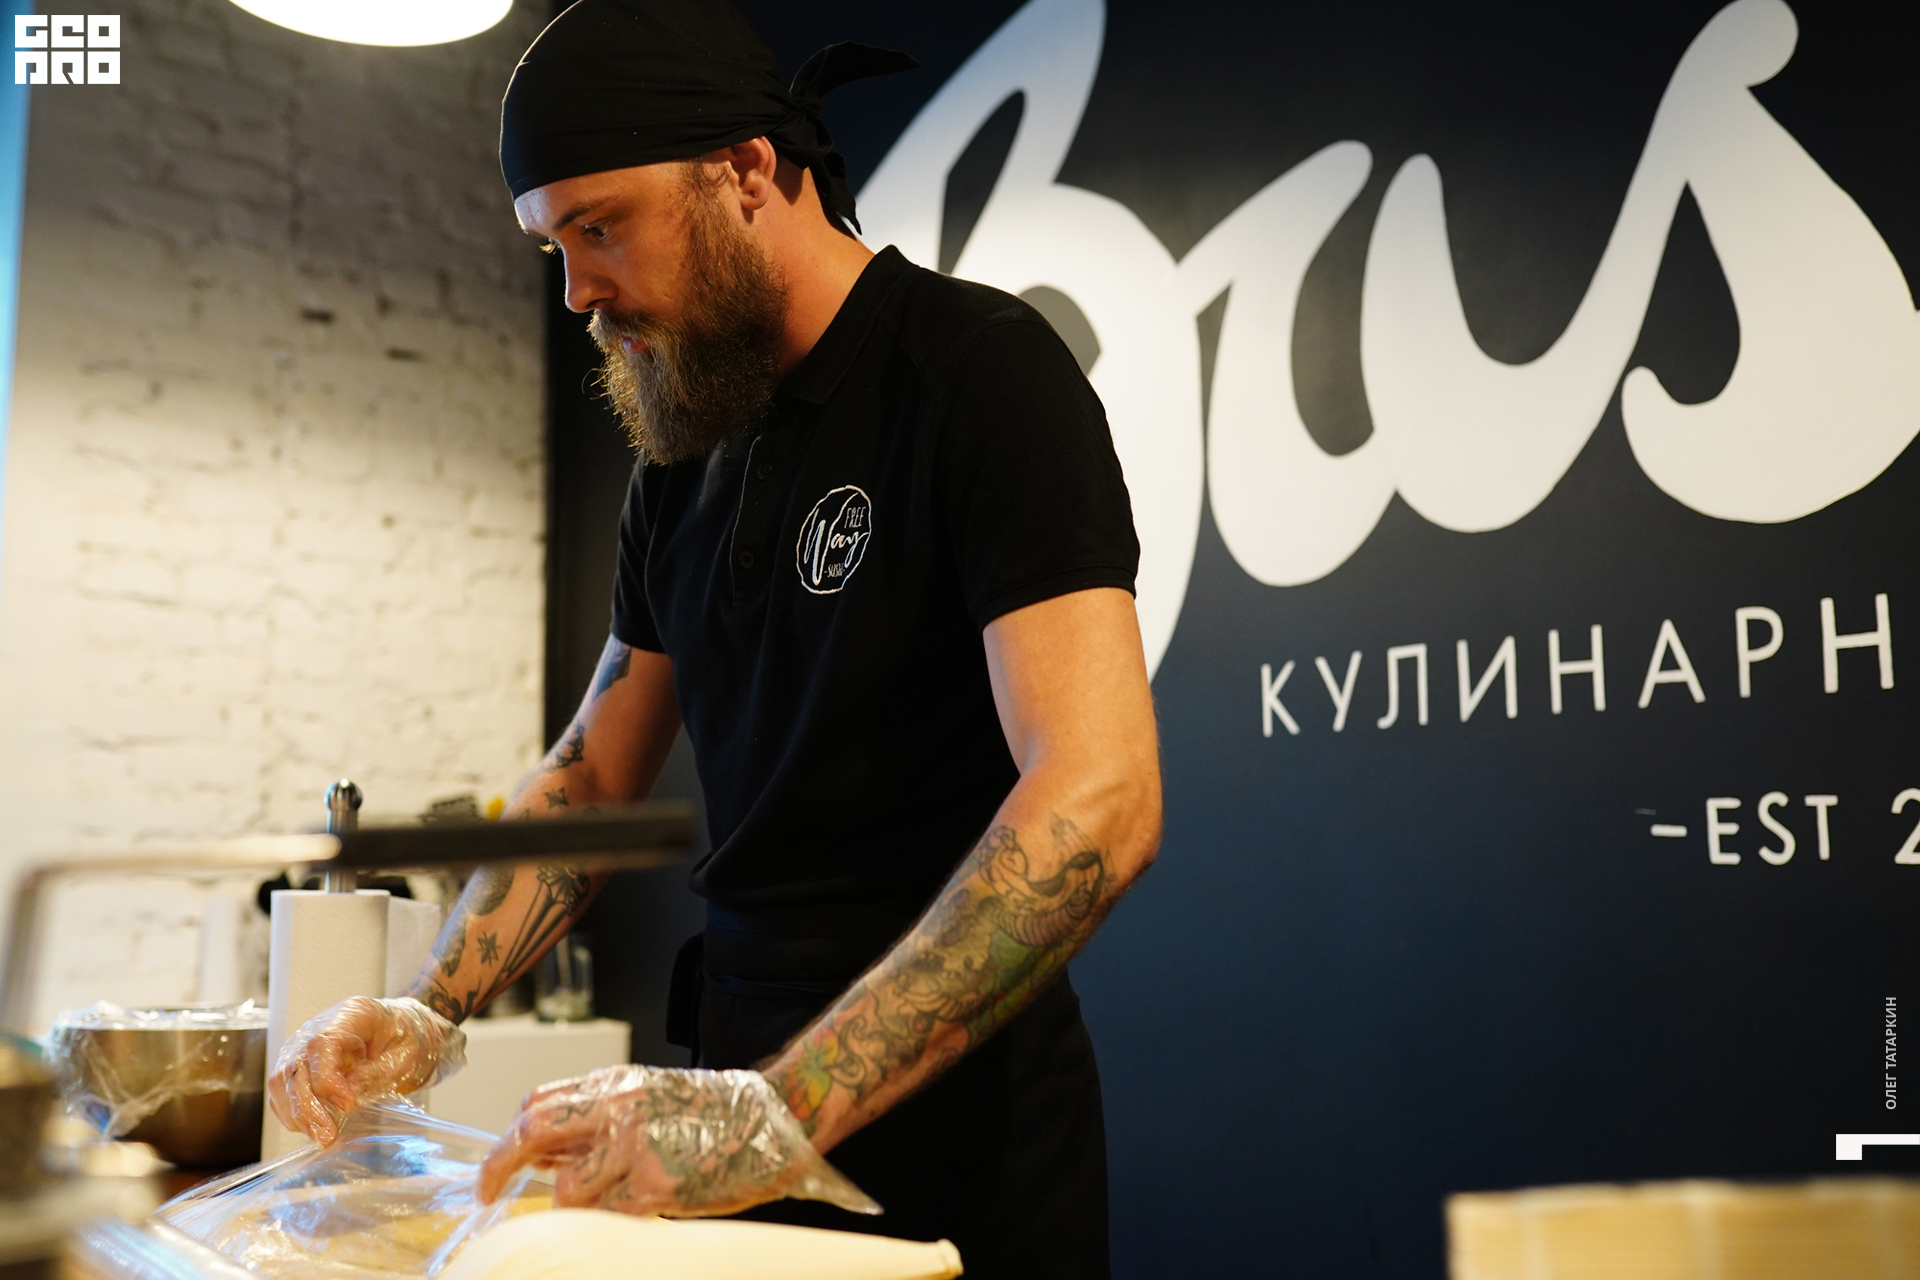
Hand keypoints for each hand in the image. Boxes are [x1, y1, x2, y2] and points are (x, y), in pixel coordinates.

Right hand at [267, 996, 465, 1145]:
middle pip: (295, 1066)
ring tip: (322, 1136)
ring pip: (282, 1081)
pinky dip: (294, 1113)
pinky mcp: (302, 1067)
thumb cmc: (410, 1038)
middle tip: (327, 1136)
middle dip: (307, 1107)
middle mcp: (318, 1028)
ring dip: (297, 1114)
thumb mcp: (406, 1055)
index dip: (327, 1079)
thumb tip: (345, 1101)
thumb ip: (374, 1075)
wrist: (410, 1031)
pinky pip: (284, 1092)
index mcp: (350, 1016)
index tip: (347, 1105)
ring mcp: (305, 1046)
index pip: (321, 1045)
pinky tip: (314, 1128)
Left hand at [476, 1065, 878, 1217]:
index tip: (499, 1165)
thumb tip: (546, 1154)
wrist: (778, 1116)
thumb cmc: (718, 1109)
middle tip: (488, 1194)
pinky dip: (611, 1221)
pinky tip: (633, 1211)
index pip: (537, 1104)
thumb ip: (601, 1118)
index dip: (510, 1137)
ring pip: (567, 1191)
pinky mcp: (658, 1189)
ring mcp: (638, 1149)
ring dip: (574, 1206)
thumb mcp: (652, 1096)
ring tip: (605, 1204)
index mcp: (616, 1084)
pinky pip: (609, 1217)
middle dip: (500, 1167)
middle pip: (533, 1135)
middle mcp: (619, 1110)